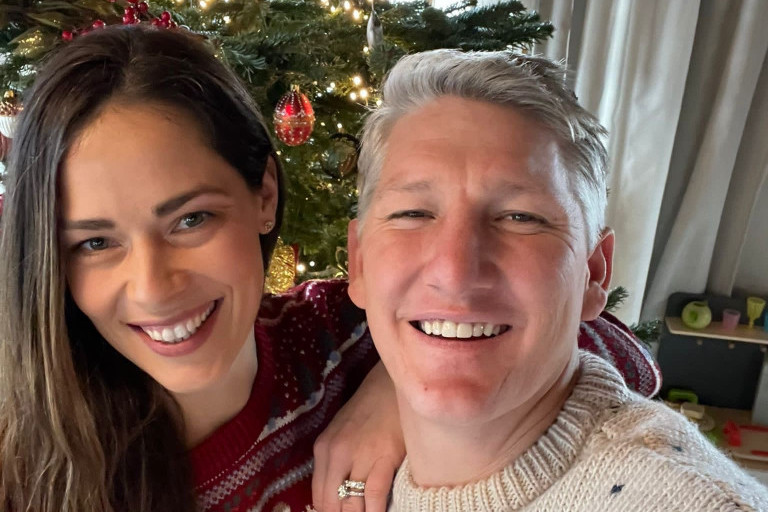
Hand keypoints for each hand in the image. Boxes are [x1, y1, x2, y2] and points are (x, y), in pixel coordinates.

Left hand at [312, 361, 404, 511]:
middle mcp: (336, 455)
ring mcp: (359, 456)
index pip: (319, 498)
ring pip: (351, 506)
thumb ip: (336, 463)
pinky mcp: (384, 457)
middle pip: (332, 505)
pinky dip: (375, 511)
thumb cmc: (370, 410)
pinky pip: (375, 495)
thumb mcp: (342, 434)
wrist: (392, 385)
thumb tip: (338, 497)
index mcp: (323, 450)